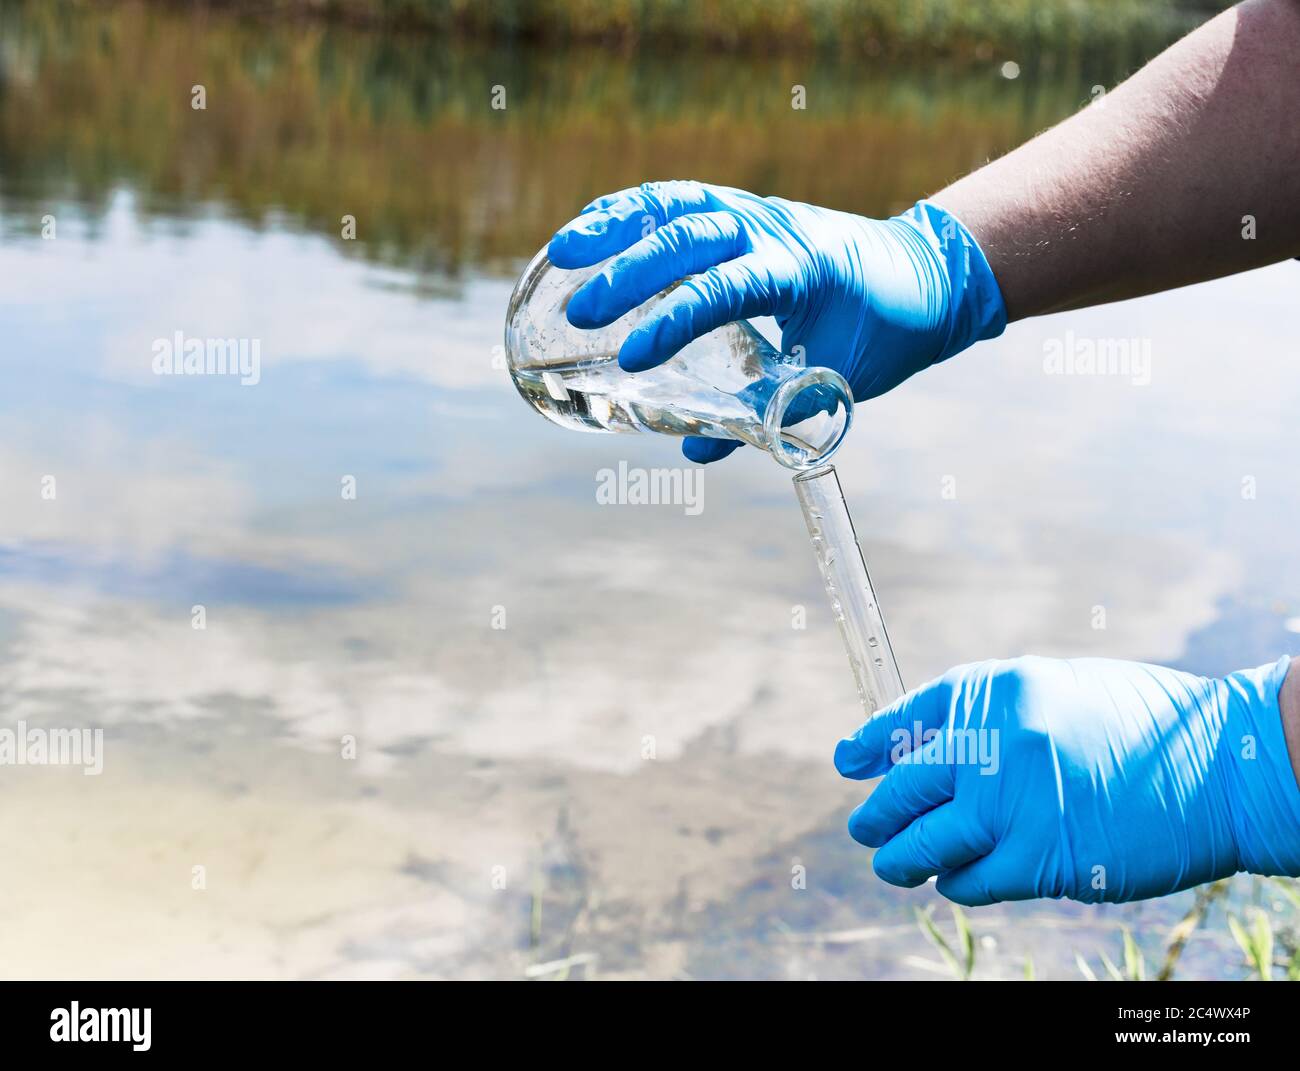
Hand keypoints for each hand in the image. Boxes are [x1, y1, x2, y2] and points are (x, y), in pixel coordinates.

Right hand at [547, 180, 1005, 462]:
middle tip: (580, 314)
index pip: (727, 288)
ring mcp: (752, 210)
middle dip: (630, 273)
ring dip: (616, 225)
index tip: (630, 359)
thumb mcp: (836, 380)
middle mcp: (772, 227)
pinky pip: (676, 201)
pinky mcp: (737, 208)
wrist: (925, 273)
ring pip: (675, 203)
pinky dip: (629, 213)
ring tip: (562, 253)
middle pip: (689, 236)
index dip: (675, 321)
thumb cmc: (883, 331)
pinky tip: (587, 235)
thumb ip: (771, 414)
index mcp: (802, 268)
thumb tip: (697, 449)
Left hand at [834, 655, 1299, 904]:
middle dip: (877, 812)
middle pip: (905, 785)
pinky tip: (956, 881)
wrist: (1227, 767)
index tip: (849, 761)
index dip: (873, 742)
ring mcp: (1013, 802)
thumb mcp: (1059, 692)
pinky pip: (971, 879)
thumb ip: (996, 717)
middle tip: (864, 827)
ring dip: (899, 858)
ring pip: (923, 841)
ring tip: (890, 864)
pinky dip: (957, 883)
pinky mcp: (1040, 859)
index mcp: (998, 690)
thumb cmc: (1147, 727)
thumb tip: (936, 748)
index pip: (909, 716)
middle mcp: (993, 741)